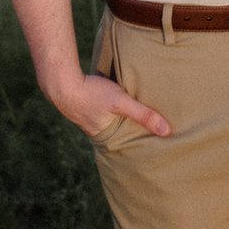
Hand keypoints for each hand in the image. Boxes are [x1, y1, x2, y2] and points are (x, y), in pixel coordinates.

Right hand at [49, 67, 171, 140]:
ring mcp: (88, 119)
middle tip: (150, 133)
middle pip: (119, 134)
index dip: (138, 145)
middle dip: (131, 133)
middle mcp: (96, 132)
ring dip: (120, 119)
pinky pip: (101, 111)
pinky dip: (109, 109)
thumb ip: (143, 114)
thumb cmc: (92, 93)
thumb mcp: (121, 102)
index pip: (127, 145)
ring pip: (110, 122)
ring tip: (136, 118)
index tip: (155, 146)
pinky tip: (115, 103)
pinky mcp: (84, 106)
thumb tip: (167, 131)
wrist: (61, 82)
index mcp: (106, 137)